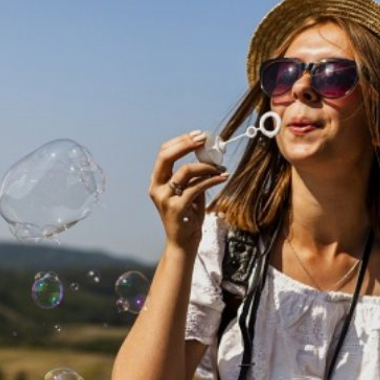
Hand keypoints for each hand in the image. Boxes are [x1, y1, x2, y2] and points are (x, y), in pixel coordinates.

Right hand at [149, 131, 227, 248]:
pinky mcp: (177, 208)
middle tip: (204, 140)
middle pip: (167, 156)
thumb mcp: (190, 192)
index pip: (164, 153)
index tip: (198, 135)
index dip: (181, 141)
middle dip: (186, 144)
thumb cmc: (188, 217)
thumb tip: (209, 156)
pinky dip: (212, 179)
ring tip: (220, 167)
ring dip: (206, 166)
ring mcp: (165, 198)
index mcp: (157, 182)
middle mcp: (157, 188)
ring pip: (185, 171)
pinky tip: (222, 177)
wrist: (183, 243)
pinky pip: (197, 187)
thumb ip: (194, 176)